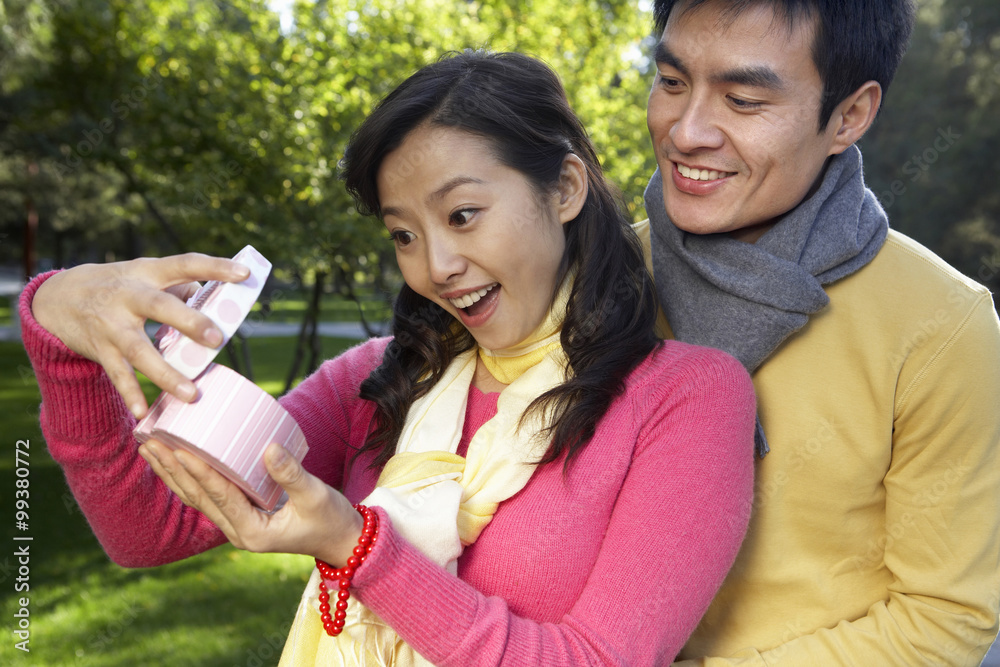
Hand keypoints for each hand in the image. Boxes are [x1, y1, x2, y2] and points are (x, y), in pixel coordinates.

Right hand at [31, 254, 249, 416]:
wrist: (58, 298)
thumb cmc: (119, 285)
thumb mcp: (145, 274)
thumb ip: (182, 287)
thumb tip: (219, 302)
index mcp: (147, 272)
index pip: (185, 264)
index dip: (214, 267)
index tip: (243, 273)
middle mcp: (128, 296)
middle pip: (159, 306)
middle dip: (189, 321)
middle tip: (218, 338)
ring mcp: (112, 324)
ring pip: (140, 350)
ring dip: (166, 373)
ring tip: (192, 394)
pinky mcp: (100, 349)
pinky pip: (117, 374)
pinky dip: (129, 393)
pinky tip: (142, 411)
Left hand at [139, 441, 363, 565]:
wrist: (341, 541)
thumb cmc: (331, 520)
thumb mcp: (316, 496)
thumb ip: (291, 474)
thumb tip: (268, 447)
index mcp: (253, 532)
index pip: (219, 497)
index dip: (199, 472)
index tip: (179, 449)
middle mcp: (237, 532)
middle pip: (197, 498)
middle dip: (173, 469)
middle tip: (150, 442)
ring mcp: (237, 526)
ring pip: (196, 498)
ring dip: (173, 473)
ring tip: (150, 448)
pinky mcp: (241, 516)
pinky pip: (208, 497)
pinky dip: (190, 477)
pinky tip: (177, 461)